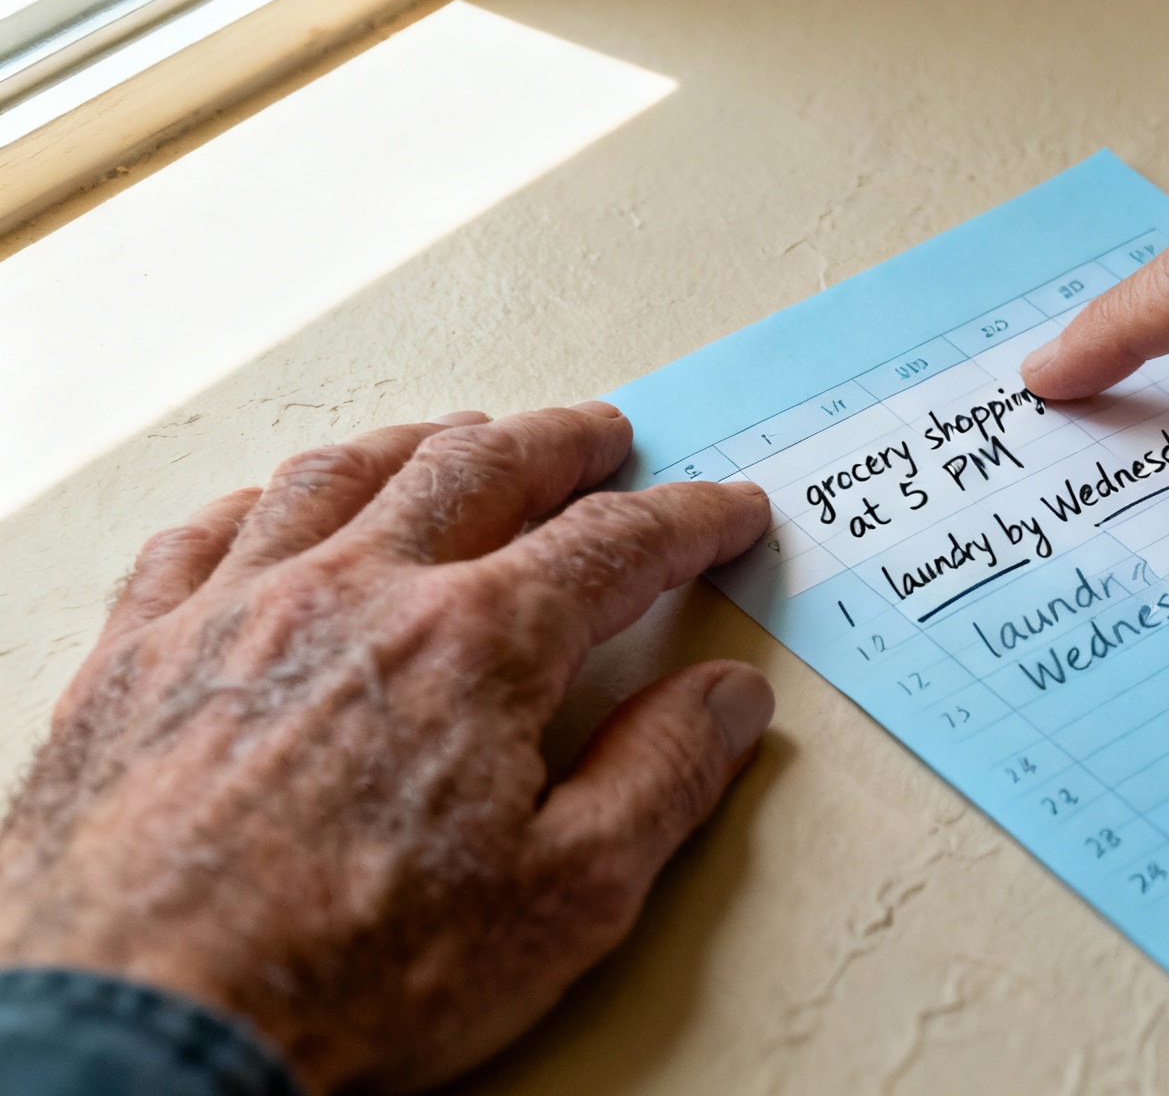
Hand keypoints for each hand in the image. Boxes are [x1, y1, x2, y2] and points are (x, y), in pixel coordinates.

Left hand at [0, 404, 772, 1092]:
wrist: (147, 1032)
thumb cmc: (349, 979)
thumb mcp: (568, 897)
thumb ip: (663, 776)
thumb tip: (727, 699)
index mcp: (474, 645)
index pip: (613, 544)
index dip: (687, 523)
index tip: (722, 516)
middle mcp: (354, 594)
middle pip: (481, 470)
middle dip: (561, 444)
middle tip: (603, 438)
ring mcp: (235, 613)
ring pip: (342, 476)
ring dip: (423, 445)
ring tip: (462, 438)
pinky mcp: (138, 657)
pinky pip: (203, 533)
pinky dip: (265, 500)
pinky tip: (279, 505)